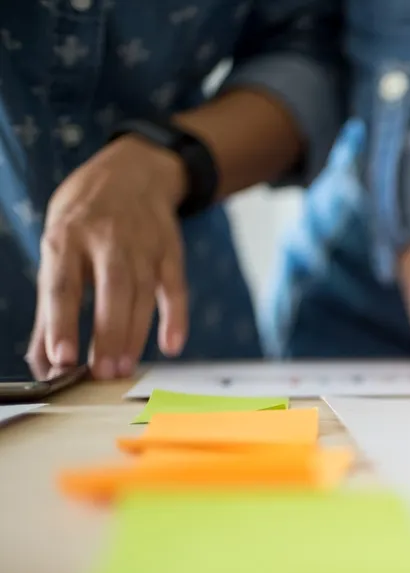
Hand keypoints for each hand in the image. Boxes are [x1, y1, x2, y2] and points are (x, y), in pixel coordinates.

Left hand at [28, 135, 189, 379]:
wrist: (134, 171)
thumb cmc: (84, 215)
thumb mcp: (57, 245)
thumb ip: (51, 304)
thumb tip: (42, 359)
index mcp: (67, 236)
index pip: (62, 285)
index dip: (61, 323)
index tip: (61, 359)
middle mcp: (107, 238)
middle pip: (110, 291)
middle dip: (107, 334)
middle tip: (101, 374)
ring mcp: (144, 244)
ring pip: (142, 294)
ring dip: (134, 335)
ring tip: (123, 369)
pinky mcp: (171, 252)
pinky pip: (175, 288)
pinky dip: (176, 317)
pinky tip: (171, 345)